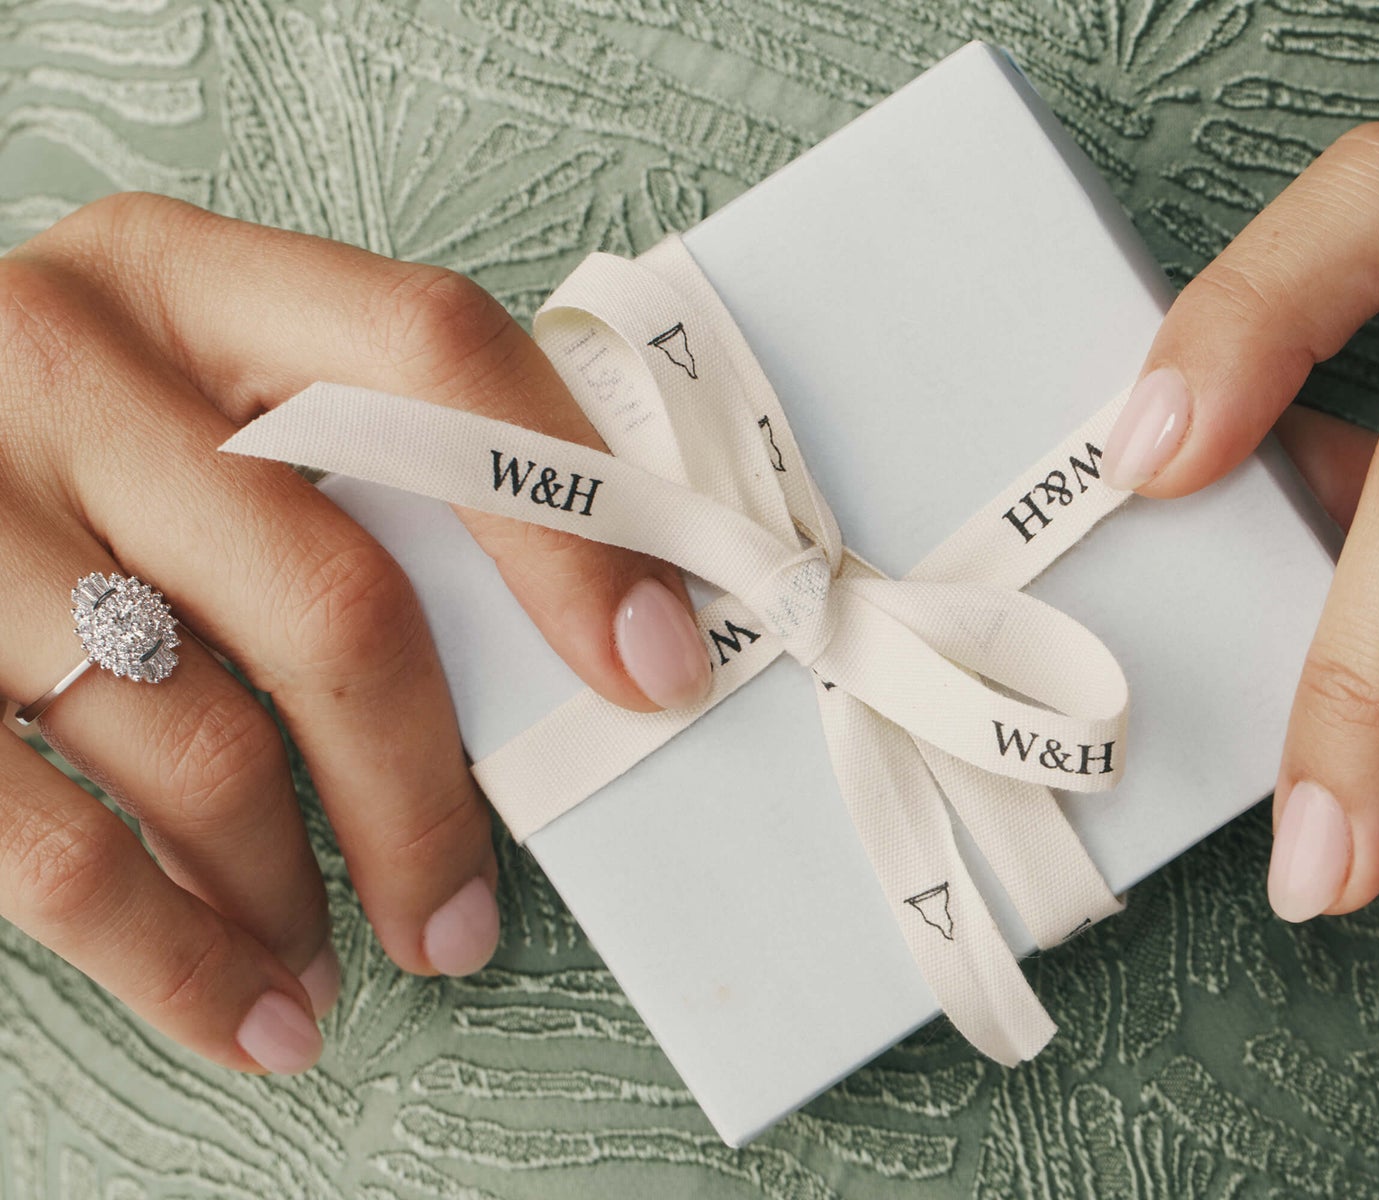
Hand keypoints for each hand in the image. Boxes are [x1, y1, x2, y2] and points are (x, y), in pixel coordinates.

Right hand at [0, 194, 711, 1073]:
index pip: (436, 359)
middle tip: (470, 914)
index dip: (572, 520)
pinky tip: (249, 1002)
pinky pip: (58, 846)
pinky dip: (177, 956)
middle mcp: (63, 363)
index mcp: (185, 280)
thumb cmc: (54, 447)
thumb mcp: (183, 390)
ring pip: (200, 741)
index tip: (660, 666)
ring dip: (301, 885)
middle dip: (424, 790)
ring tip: (341, 959)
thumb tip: (579, 627)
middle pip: (332, 598)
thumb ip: (347, 461)